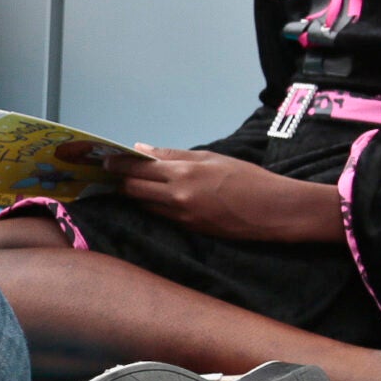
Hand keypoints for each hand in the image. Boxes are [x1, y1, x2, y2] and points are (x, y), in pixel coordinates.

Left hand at [112, 146, 340, 242]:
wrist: (275, 211)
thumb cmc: (247, 178)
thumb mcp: (211, 158)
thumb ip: (173, 155)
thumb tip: (142, 150)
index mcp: (183, 173)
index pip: (137, 168)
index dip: (117, 164)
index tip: (105, 159)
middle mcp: (177, 197)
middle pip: (133, 189)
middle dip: (121, 180)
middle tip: (113, 172)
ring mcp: (182, 217)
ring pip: (145, 205)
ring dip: (135, 194)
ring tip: (130, 183)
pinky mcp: (189, 230)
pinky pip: (161, 216)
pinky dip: (153, 205)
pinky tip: (154, 198)